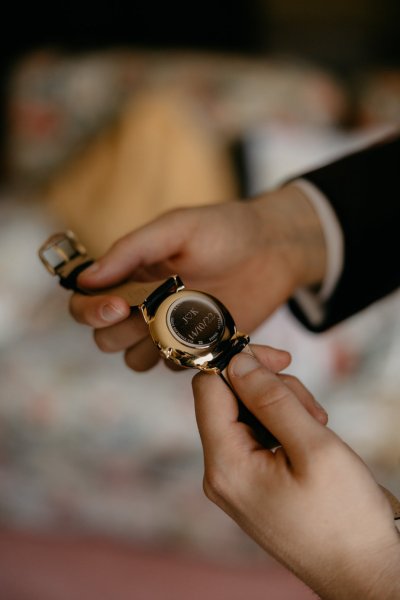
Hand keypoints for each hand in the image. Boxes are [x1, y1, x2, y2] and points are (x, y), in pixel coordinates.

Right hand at [69, 184, 325, 370]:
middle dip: (120, 331)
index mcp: (129, 274)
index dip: (91, 309)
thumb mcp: (177, 228)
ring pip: (135, 359)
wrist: (274, 249)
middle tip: (154, 313)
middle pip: (105, 337)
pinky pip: (173, 367)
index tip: (117, 307)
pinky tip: (210, 335)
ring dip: (150, 348)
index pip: (85, 301)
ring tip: (185, 323)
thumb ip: (132, 250)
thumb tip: (86, 278)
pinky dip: (184, 358)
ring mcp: (168, 330)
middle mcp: (141, 305)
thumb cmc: (224, 230)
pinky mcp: (195, 349)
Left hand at [192, 347, 399, 599]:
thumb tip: (237, 361)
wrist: (365, 572)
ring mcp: (236, 481)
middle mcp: (221, 473)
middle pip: (229, 400)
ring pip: (246, 415)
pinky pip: (257, 437)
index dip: (240, 363)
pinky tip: (310, 441)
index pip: (209, 389)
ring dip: (282, 408)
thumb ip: (271, 398)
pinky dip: (283, 427)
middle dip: (271, 390)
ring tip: (317, 429)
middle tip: (312, 410)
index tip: (280, 358)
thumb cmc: (346, 517)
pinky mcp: (252, 484)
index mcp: (225, 465)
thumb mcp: (313, 446)